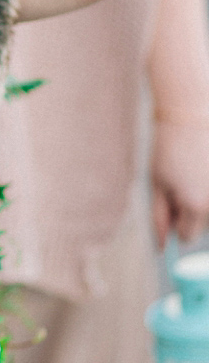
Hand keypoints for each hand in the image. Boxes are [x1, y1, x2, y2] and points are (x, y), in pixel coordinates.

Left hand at [151, 118, 208, 247]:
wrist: (191, 114)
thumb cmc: (170, 147)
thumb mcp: (158, 183)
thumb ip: (159, 217)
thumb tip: (161, 247)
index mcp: (195, 206)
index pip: (186, 237)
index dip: (176, 223)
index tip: (173, 206)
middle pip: (205, 226)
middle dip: (194, 212)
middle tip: (185, 183)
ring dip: (206, 201)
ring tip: (197, 173)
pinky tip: (204, 167)